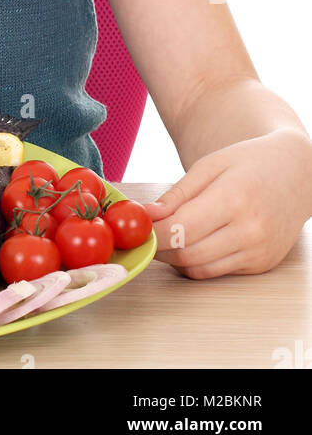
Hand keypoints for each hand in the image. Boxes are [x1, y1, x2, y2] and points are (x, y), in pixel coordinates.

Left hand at [140, 128, 311, 278]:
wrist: (296, 173)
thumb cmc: (250, 162)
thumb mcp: (210, 164)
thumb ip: (178, 192)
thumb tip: (148, 215)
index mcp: (234, 199)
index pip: (182, 229)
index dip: (153, 233)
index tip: (138, 227)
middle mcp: (250, 230)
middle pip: (187, 254)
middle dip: (159, 247)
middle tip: (146, 233)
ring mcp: (258, 251)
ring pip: (200, 269)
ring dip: (175, 258)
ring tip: (168, 235)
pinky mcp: (261, 264)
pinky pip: (217, 272)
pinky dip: (197, 261)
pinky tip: (193, 242)